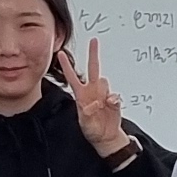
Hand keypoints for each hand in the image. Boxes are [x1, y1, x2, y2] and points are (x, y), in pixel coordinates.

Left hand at [58, 35, 128, 161]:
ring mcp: (104, 94)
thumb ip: (87, 114)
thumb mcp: (85, 123)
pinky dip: (113, 100)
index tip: (61, 53)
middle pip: (93, 68)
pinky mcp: (114, 100)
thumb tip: (93, 104)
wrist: (106, 137)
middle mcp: (93, 90)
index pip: (73, 77)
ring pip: (104, 81)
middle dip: (93, 54)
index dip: (67, 66)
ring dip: (102, 90)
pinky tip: (110, 107)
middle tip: (94, 40)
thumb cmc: (92, 128)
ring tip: (101, 107)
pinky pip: (115, 95)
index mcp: (81, 94)